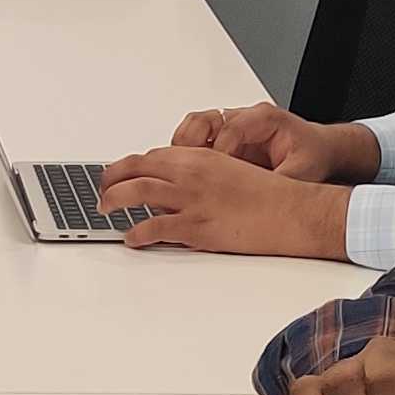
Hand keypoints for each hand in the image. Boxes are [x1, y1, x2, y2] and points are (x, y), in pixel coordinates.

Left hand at [95, 146, 352, 256]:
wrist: (292, 211)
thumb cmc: (269, 195)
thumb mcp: (232, 172)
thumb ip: (202, 175)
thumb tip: (178, 187)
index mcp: (201, 157)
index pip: (153, 156)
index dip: (132, 166)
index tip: (121, 174)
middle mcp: (191, 173)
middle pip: (137, 168)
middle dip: (112, 178)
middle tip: (101, 190)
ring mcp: (192, 199)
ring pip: (137, 192)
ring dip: (114, 200)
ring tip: (104, 209)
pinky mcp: (197, 226)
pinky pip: (155, 227)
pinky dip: (136, 233)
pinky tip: (131, 238)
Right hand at [168, 101, 371, 181]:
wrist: (319, 149)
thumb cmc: (311, 154)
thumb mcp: (303, 171)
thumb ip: (283, 183)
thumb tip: (267, 204)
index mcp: (263, 119)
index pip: (230, 129)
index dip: (219, 154)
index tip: (214, 174)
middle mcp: (243, 119)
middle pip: (204, 120)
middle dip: (191, 145)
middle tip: (186, 170)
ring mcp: (230, 128)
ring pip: (194, 126)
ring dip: (183, 148)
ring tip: (178, 172)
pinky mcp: (223, 141)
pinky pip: (195, 140)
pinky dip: (186, 155)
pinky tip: (184, 175)